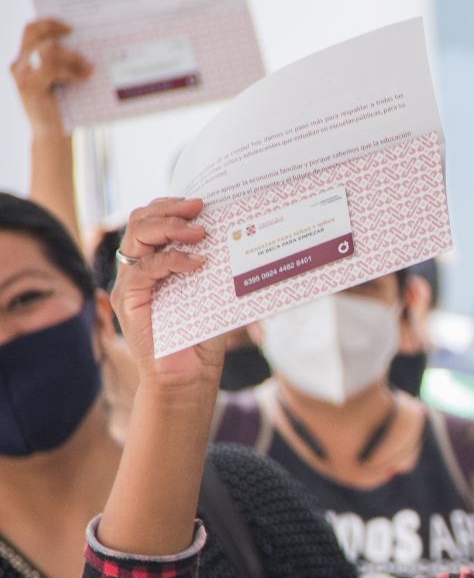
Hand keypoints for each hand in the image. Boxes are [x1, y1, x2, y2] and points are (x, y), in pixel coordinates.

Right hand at [10, 19, 90, 137]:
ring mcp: (21, 75)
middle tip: (86, 58)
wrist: (53, 134)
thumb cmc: (62, 107)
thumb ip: (62, 60)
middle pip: (40, 37)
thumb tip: (84, 44)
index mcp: (25, 58)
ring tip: (88, 70)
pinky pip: (51, 69)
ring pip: (47, 51)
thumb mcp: (62, 78)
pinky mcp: (28, 86)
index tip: (71, 28)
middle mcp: (18, 64)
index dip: (49, 24)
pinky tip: (82, 79)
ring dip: (73, 59)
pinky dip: (71, 72)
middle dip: (67, 45)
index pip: (31, 29)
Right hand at [110, 198, 223, 392]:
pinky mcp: (130, 301)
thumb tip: (240, 235)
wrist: (189, 375)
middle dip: (170, 208)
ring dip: (169, 227)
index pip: (152, 219)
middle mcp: (138, 268)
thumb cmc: (203, 335)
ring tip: (200, 231)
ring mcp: (131, 284)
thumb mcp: (213, 291)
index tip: (201, 202)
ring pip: (136, 237)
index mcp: (155, 261)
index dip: (172, 205)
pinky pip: (145, 269)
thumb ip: (214, 265)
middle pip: (140, 221)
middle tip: (200, 208)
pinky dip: (172, 261)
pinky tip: (198, 262)